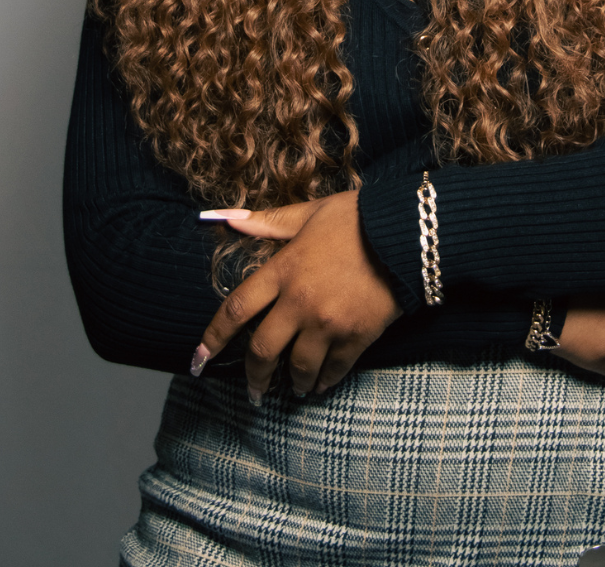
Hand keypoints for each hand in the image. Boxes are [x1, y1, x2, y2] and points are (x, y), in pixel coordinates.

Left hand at [191, 191, 402, 403]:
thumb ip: (268, 222)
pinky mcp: (356, 337)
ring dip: (292, 383)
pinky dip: (324, 381)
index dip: (213, 339)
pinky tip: (320, 385)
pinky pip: (333, 370)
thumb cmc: (356, 218)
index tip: (198, 362)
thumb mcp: (309, 213)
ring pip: (298, 368)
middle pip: (262, 351)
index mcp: (284, 270)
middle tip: (254, 390)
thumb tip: (225, 218)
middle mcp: (300, 302)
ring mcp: (328, 323)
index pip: (236, 310)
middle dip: (253, 376)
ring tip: (293, 389)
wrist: (406, 233)